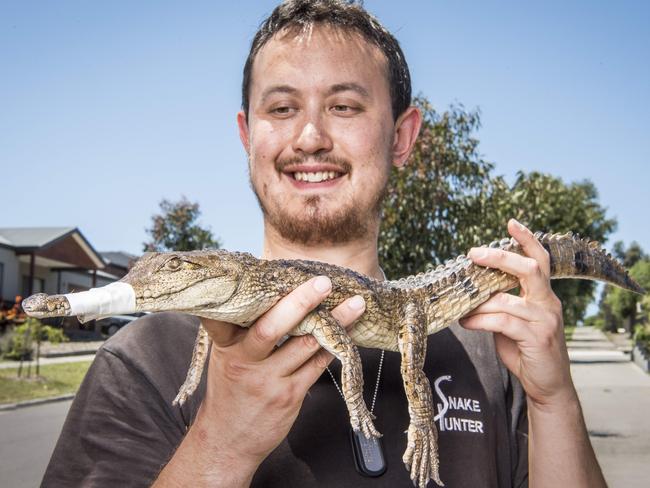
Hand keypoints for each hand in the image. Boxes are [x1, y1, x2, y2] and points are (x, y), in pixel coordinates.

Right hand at [194, 276, 365, 470]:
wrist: (228, 441)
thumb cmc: (230, 391)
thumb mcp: (225, 359)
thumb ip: (242, 331)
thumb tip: (271, 296)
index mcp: (226, 347)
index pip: (227, 316)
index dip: (239, 295)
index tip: (260, 270)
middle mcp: (245, 361)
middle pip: (273, 327)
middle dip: (300, 302)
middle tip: (323, 282)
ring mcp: (269, 380)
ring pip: (305, 344)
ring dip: (334, 321)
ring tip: (356, 302)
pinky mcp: (289, 395)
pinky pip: (317, 364)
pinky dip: (334, 345)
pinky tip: (349, 331)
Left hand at [459, 219, 575, 408]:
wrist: (548, 385)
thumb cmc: (526, 350)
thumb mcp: (513, 322)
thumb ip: (500, 304)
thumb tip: (471, 291)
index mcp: (543, 295)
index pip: (539, 260)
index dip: (527, 240)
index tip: (511, 222)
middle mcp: (549, 303)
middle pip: (529, 269)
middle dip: (500, 257)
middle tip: (474, 253)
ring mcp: (545, 321)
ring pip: (507, 300)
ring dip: (479, 302)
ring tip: (461, 309)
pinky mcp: (538, 339)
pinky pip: (503, 322)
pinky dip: (480, 320)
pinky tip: (466, 323)